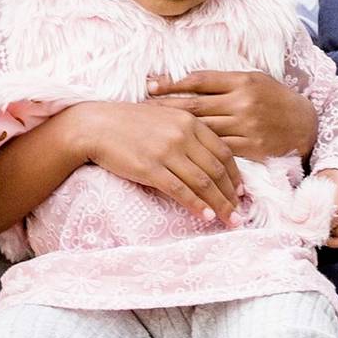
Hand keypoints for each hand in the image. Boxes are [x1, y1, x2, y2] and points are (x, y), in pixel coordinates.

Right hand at [73, 99, 242, 221]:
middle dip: (232, 194)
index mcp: (190, 121)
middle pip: (217, 169)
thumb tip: (207, 158)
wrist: (96, 125)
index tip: (241, 191)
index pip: (223, 151)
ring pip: (203, 182)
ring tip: (229, 219)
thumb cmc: (130, 123)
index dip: (235, 174)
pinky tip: (206, 216)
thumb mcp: (166, 118)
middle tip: (240, 212)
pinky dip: (196, 205)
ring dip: (219, 204)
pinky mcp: (151, 168)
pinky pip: (180, 190)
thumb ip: (188, 133)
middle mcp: (183, 135)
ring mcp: (167, 152)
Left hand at [149, 69, 317, 156]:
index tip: (149, 85)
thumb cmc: (274, 99)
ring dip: (175, 131)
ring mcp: (246, 126)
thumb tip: (187, 81)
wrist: (305, 124)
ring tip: (152, 131)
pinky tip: (179, 151)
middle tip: (139, 108)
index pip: (199, 80)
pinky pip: (217, 149)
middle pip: (194, 106)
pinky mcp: (250, 148)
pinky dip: (197, 150)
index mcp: (242, 81)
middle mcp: (243, 102)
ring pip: (202, 129)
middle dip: (164, 107)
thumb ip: (224, 82)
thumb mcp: (254, 80)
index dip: (172, 83)